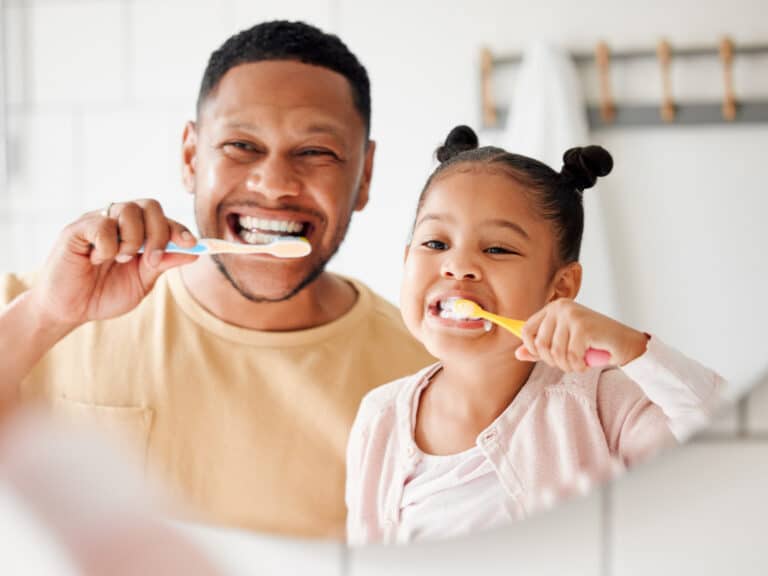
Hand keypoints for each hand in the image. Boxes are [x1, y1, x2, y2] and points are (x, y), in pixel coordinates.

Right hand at [28, 199, 198, 329]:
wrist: (71, 310)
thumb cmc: (105, 294)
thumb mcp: (142, 282)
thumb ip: (164, 264)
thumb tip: (194, 252)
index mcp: (137, 232)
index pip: (164, 219)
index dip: (179, 229)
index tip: (191, 244)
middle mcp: (119, 221)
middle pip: (150, 206)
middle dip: (159, 233)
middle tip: (152, 260)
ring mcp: (98, 221)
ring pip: (128, 210)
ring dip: (132, 240)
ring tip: (120, 260)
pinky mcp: (77, 228)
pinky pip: (102, 224)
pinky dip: (107, 246)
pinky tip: (96, 259)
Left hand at [515, 299, 648, 372]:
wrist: (625, 343)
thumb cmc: (594, 343)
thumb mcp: (563, 344)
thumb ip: (541, 348)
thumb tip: (518, 354)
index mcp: (553, 308)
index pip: (526, 330)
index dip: (533, 349)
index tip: (547, 357)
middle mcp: (561, 307)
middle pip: (540, 344)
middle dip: (553, 361)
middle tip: (569, 362)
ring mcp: (572, 315)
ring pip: (556, 352)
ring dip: (568, 365)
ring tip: (579, 362)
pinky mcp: (584, 327)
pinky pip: (571, 356)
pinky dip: (579, 365)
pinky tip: (587, 363)